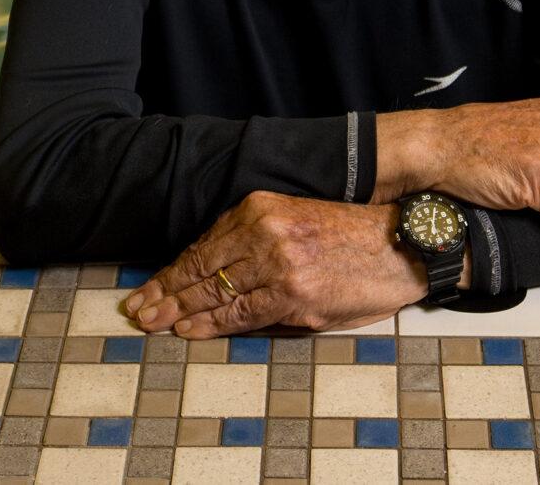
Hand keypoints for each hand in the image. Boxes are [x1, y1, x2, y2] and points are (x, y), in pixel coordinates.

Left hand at [120, 193, 423, 337]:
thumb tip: (215, 279)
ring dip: (179, 311)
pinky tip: (189, 330)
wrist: (403, 246)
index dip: (171, 270)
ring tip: (152, 324)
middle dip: (164, 292)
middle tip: (137, 310)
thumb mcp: (298, 224)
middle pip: (201, 267)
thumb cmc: (353, 239)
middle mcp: (264, 232)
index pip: (204, 245)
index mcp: (262, 209)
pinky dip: (211, 324)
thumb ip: (257, 246)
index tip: (148, 287)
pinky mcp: (293, 294)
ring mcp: (277, 264)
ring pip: (214, 291)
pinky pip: (241, 313)